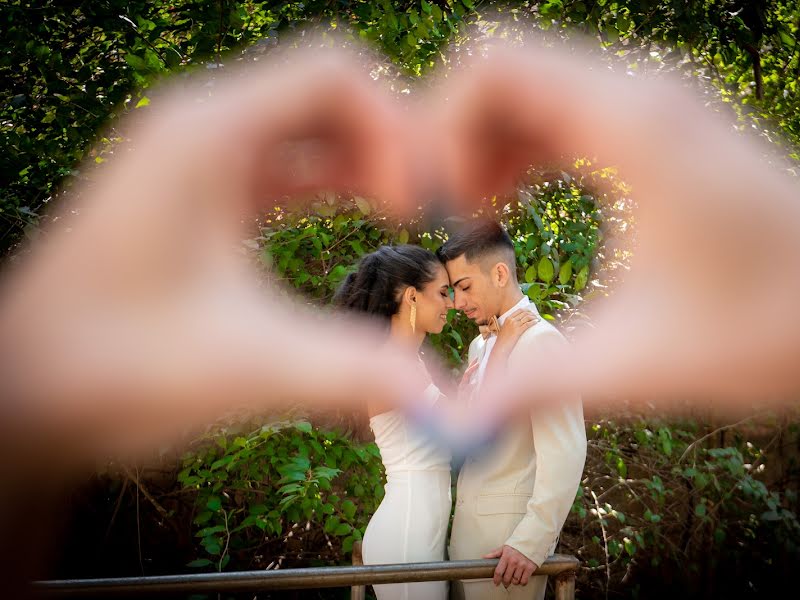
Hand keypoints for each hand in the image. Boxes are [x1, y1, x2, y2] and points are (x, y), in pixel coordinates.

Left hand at [0, 41, 422, 462]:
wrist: (21, 400)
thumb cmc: (106, 369)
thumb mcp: (246, 365)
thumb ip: (355, 370)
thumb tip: (444, 394)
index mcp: (206, 134)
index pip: (333, 72)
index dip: (399, 125)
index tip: (424, 200)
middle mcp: (198, 128)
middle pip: (326, 92)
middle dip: (390, 140)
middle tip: (430, 208)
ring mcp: (192, 159)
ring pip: (305, 127)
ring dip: (364, 160)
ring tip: (410, 213)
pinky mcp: (193, 195)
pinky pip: (282, 164)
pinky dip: (332, 182)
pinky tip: (363, 218)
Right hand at [437, 36, 799, 441]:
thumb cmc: (768, 333)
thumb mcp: (632, 363)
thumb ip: (527, 385)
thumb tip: (446, 425)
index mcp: (634, 127)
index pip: (494, 63)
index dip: (438, 126)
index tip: (434, 205)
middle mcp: (648, 93)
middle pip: (508, 71)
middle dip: (456, 138)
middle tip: (448, 219)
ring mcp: (664, 105)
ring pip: (540, 86)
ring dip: (492, 143)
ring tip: (477, 217)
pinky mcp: (672, 128)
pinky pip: (574, 109)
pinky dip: (530, 147)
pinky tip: (520, 204)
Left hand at [484, 545, 537, 587]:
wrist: (530, 541)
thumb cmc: (516, 545)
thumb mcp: (504, 548)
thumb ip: (494, 554)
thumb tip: (484, 557)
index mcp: (506, 556)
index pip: (499, 571)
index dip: (496, 579)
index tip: (496, 583)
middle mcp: (514, 562)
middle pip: (507, 578)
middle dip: (505, 582)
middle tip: (505, 582)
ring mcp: (522, 565)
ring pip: (515, 581)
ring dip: (513, 582)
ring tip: (513, 579)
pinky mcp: (530, 568)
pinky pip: (524, 581)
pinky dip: (521, 582)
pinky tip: (520, 579)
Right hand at [494, 310, 538, 353]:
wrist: (501, 346)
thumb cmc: (503, 339)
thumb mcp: (504, 328)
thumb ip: (510, 324)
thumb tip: (518, 323)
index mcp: (508, 318)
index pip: (520, 310)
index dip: (527, 310)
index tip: (531, 312)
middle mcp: (511, 320)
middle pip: (524, 313)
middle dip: (532, 314)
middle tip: (536, 316)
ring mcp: (514, 325)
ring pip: (527, 317)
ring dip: (534, 317)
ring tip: (538, 319)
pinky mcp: (518, 331)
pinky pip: (527, 324)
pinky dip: (533, 322)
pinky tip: (536, 322)